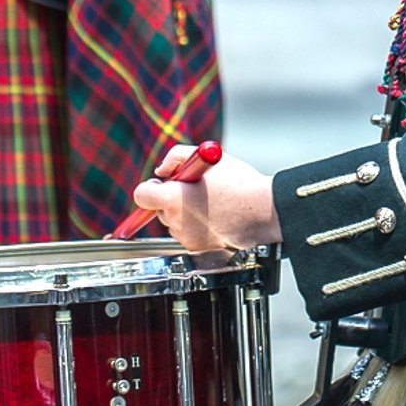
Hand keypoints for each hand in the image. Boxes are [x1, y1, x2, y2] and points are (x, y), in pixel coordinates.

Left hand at [130, 147, 279, 250]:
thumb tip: (163, 170)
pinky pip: (189, 233)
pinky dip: (198, 225)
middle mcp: (175, 221)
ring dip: (185, 212)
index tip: (163, 183)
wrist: (264, 211)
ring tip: (212, 201)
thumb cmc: (238, 184)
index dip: (151, 187)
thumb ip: (175, 157)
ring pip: (175, 222)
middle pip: (159, 209)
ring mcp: (186, 237)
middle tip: (195, 189)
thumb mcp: (206, 157)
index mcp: (172, 198)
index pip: (142, 195)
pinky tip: (217, 215)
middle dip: (172, 198)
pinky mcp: (198, 248)